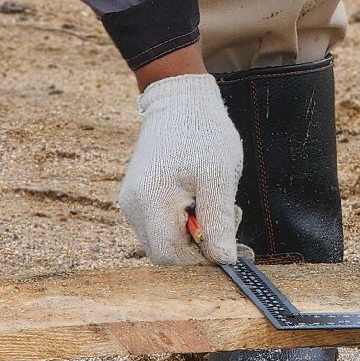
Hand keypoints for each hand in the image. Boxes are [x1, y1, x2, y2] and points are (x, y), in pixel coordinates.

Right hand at [116, 72, 242, 264]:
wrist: (179, 101)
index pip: (170, 256)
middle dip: (198, 245)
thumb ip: (218, 221)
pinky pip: (161, 224)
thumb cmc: (203, 133)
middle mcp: (133, 206)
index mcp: (151, 200)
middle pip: (165, 252)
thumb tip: (223, 260)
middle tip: (224, 218)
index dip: (200, 259)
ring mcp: (132, 202)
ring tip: (212, 201)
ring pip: (164, 240)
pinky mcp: (137, 198)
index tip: (227, 243)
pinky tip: (198, 197)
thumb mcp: (220, 176)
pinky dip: (183, 221)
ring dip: (193, 233)